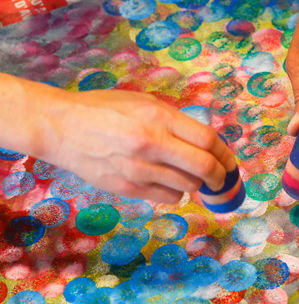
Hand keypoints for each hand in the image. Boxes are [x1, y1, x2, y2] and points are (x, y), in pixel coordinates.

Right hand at [37, 88, 232, 202]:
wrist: (62, 128)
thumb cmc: (105, 110)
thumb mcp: (144, 103)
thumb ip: (176, 122)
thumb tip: (209, 144)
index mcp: (158, 118)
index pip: (208, 140)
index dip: (225, 154)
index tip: (229, 161)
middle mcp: (151, 144)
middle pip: (205, 168)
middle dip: (220, 177)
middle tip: (221, 179)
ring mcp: (139, 169)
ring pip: (188, 186)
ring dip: (195, 183)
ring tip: (184, 174)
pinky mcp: (128, 189)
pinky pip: (168, 198)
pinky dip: (175, 192)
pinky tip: (165, 182)